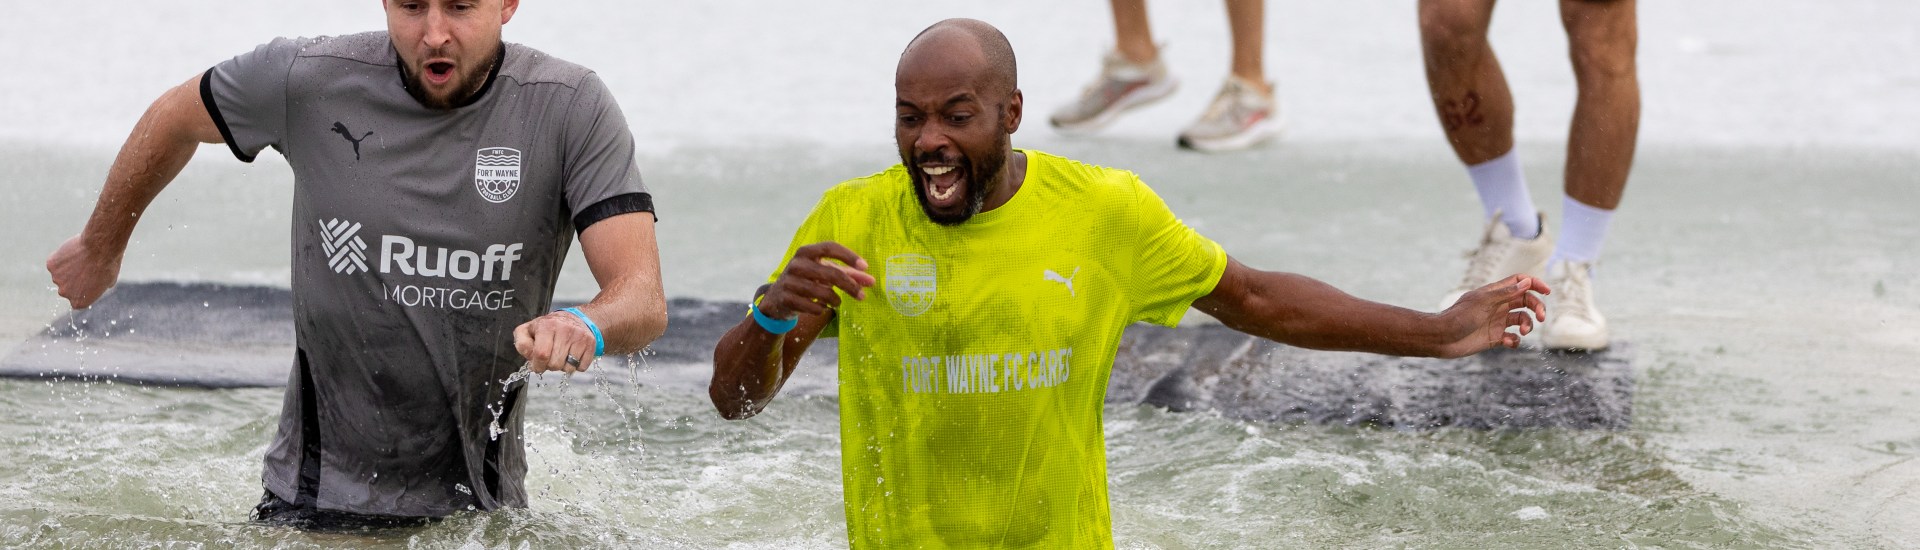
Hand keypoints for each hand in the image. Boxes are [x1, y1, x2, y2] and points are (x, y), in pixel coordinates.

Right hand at [47, 235, 122, 308]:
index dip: (83, 289)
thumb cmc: (108, 265)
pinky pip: (55, 261)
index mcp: (79, 302)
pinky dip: (61, 257)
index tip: (89, 280)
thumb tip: (94, 285)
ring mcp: (56, 279)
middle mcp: (65, 293)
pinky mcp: (51, 265)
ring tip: (81, 258)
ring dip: (67, 267)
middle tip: (85, 267)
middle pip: (66, 287)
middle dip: (73, 279)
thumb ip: (97, 287)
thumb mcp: (108, 281)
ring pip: (60, 273)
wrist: (99, 249)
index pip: (76, 299)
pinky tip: (73, 252)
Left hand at [514, 309, 599, 373]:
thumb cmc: (548, 328)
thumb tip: (530, 357)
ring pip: (569, 368)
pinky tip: (572, 356)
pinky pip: (581, 367)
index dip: (537, 365)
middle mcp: (565, 329)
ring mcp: (579, 336)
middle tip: (550, 358)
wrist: (575, 318)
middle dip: (549, 366)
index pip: (541, 354)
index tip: (537, 365)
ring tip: (561, 356)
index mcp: (546, 325)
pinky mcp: (590, 343)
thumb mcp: (529, 330)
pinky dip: (576, 366)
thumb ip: (522, 343)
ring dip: (563, 367)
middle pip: (555, 363)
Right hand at [759, 242, 875, 321]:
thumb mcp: (824, 274)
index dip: (848, 256)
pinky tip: (822, 308)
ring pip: (823, 292)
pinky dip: (822, 309)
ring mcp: (789, 281)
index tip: (865, 267)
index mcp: (806, 252)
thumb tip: (871, 281)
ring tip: (837, 302)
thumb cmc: (807, 281)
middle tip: (862, 295)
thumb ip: (848, 275)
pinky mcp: (786, 298)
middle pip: (831, 273)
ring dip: (835, 300)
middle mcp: (797, 264)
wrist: (776, 299)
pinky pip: (813, 306)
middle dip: (850, 285)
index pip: (830, 247)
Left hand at [1436, 274, 1550, 357]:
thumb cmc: (1459, 316)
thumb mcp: (1484, 302)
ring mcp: (1496, 322)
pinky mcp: (1494, 338)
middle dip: (1537, 307)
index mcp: (1494, 293)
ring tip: (1524, 331)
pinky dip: (1516, 340)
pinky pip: (1513, 338)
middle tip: (1541, 317)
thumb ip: (1506, 293)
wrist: (1442, 338)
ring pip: (1522, 320)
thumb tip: (1527, 282)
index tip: (1547, 291)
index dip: (1534, 284)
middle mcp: (1497, 306)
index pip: (1519, 282)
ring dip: (1528, 325)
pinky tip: (1509, 342)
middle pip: (1526, 301)